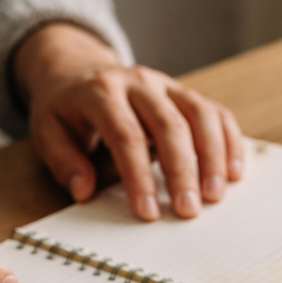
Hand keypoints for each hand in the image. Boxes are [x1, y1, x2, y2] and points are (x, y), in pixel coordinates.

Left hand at [14, 22, 245, 220]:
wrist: (78, 70)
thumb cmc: (66, 109)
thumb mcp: (47, 131)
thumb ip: (63, 161)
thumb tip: (84, 191)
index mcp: (102, 91)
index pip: (126, 135)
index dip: (139, 176)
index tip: (149, 212)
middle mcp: (139, 82)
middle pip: (169, 125)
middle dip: (182, 171)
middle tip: (189, 210)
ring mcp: (167, 85)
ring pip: (200, 115)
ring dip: (213, 157)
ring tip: (216, 196)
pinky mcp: (185, 93)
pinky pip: (215, 113)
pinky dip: (229, 142)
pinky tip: (234, 173)